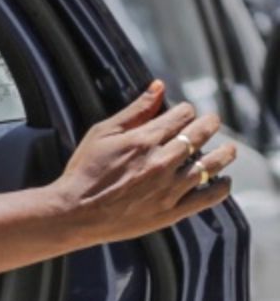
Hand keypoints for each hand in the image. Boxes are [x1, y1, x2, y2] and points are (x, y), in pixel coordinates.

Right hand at [48, 84, 239, 244]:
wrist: (73, 214)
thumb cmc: (84, 171)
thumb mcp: (102, 134)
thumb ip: (134, 111)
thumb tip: (159, 87)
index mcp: (144, 140)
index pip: (183, 114)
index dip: (186, 110)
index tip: (184, 114)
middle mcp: (161, 161)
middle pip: (202, 133)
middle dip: (209, 123)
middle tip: (210, 123)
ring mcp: (169, 187)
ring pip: (212, 163)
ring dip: (225, 152)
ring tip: (228, 150)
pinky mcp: (171, 211)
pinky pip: (209, 196)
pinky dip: (222, 186)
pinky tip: (222, 180)